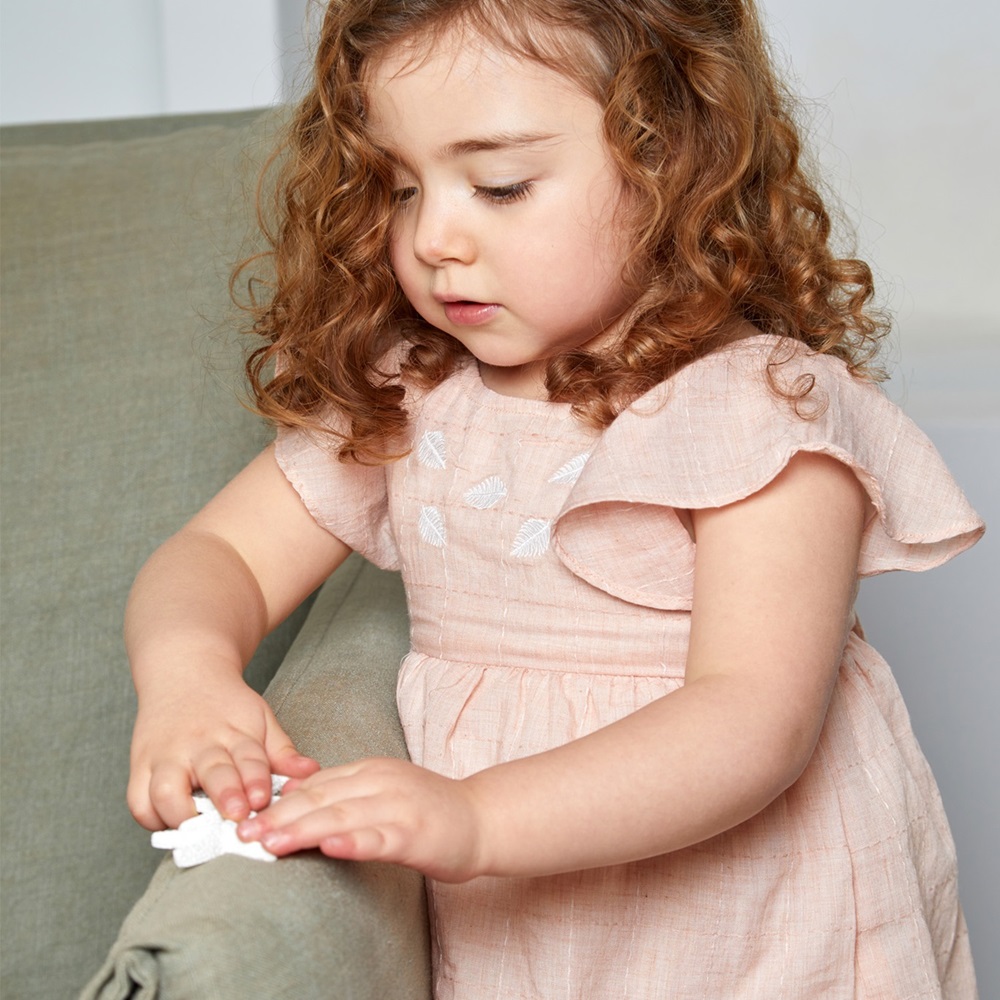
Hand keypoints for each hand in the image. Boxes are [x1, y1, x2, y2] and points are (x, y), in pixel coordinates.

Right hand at [127, 671, 318, 830]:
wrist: (182, 673)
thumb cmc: (226, 705)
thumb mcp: (260, 718)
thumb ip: (282, 751)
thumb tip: (309, 773)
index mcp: (232, 733)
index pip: (248, 757)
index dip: (256, 780)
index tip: (262, 800)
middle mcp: (197, 745)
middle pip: (210, 772)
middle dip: (224, 796)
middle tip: (237, 816)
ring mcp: (165, 757)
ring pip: (165, 790)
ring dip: (181, 814)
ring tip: (199, 831)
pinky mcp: (140, 767)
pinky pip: (139, 800)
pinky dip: (152, 818)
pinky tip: (171, 826)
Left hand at [237, 758, 484, 882]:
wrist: (482, 817)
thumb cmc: (429, 810)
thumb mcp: (382, 790)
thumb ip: (344, 792)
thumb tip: (294, 797)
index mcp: (369, 771)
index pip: (315, 785)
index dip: (278, 802)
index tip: (244, 819)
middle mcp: (380, 782)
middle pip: (320, 798)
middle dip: (278, 816)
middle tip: (243, 834)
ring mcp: (398, 807)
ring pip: (342, 816)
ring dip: (302, 829)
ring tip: (270, 842)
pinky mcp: (415, 833)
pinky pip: (380, 838)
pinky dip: (353, 841)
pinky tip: (330, 847)